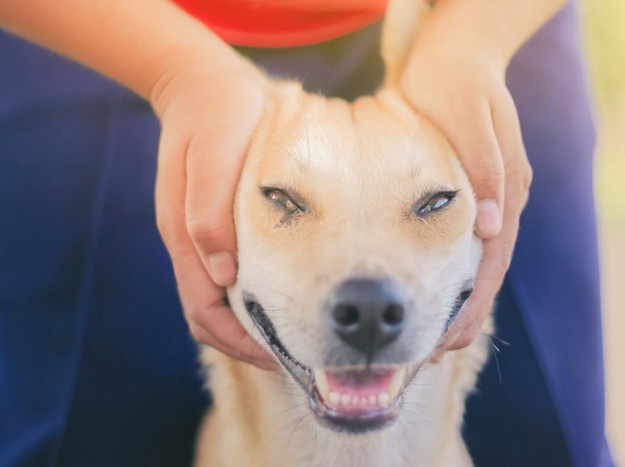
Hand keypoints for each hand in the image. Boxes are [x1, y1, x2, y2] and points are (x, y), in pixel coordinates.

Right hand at [151, 60, 277, 369]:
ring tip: (299, 332)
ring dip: (254, 324)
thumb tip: (223, 272)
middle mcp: (192, 243)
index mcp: (184, 234)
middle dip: (249, 344)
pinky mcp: (221, 223)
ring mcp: (205, 236)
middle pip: (212, 317)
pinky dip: (258, 296)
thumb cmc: (217, 114)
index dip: (239, 342)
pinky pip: (235, 274)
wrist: (206, 82)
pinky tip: (291, 293)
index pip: (204, 312)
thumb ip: (209, 213)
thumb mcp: (213, 155)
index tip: (281, 356)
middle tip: (300, 353)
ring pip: (224, 300)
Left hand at [401, 44, 531, 349]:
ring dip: (452, 302)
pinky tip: (426, 293)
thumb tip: (492, 228)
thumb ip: (486, 171)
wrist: (460, 55)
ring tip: (427, 339)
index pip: (491, 262)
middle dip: (461, 316)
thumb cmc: (457, 85)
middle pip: (484, 272)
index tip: (447, 340)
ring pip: (473, 263)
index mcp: (505, 190)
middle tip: (431, 356)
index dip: (470, 304)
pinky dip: (445, 275)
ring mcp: (489, 199)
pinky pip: (460, 245)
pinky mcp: (472, 193)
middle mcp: (501, 201)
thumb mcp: (472, 119)